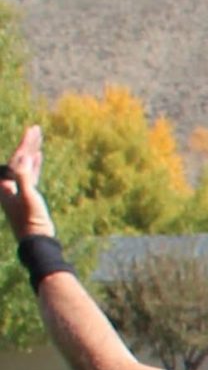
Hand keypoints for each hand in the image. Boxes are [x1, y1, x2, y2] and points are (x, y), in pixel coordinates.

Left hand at [0, 125, 52, 240]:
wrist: (36, 241)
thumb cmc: (31, 222)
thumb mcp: (28, 198)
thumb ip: (24, 177)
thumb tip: (24, 157)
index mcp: (6, 184)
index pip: (16, 159)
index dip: (24, 145)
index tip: (32, 132)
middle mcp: (9, 184)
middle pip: (19, 159)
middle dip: (27, 144)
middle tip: (36, 128)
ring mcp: (18, 188)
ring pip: (25, 165)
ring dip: (31, 151)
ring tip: (37, 136)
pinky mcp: (28, 194)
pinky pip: (30, 173)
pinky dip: (34, 164)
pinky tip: (38, 155)